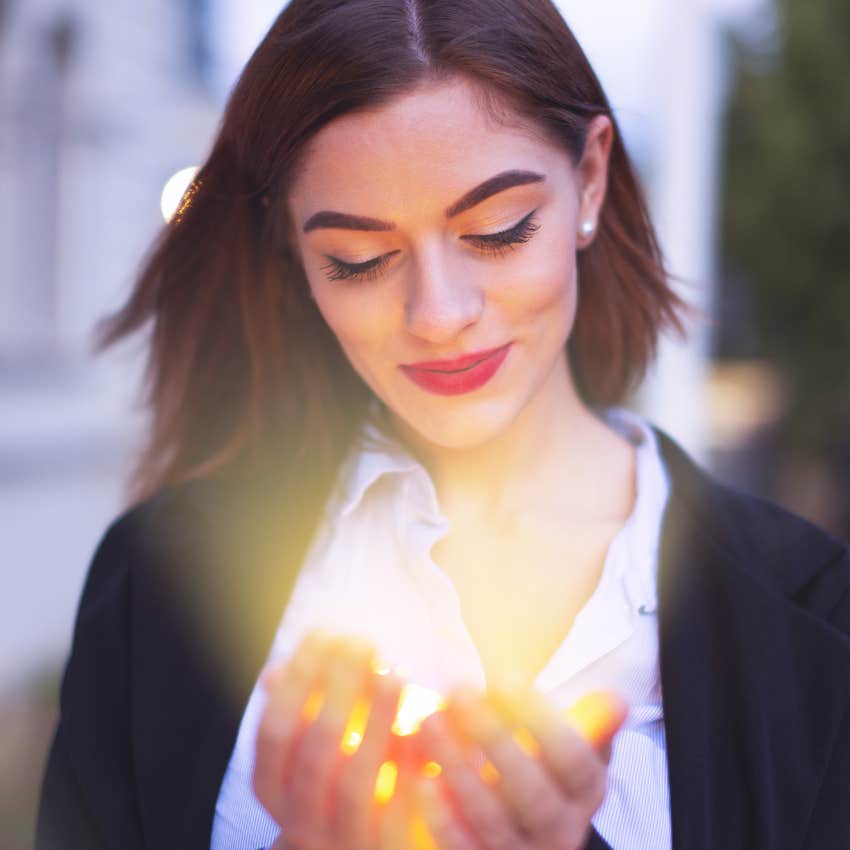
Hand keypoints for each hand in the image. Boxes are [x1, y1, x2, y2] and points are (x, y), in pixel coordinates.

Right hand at [253, 631, 417, 849]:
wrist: (367, 848)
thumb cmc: (338, 790)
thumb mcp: (310, 755)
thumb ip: (296, 716)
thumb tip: (274, 671)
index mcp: (274, 790)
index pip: (275, 731)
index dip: (297, 680)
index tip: (324, 635)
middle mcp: (299, 820)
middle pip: (315, 749)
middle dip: (338, 689)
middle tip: (363, 643)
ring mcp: (341, 842)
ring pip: (354, 780)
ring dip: (375, 720)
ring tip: (395, 673)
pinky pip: (396, 813)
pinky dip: (407, 765)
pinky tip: (421, 725)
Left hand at [412, 684, 627, 849]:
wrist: (525, 828)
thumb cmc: (542, 764)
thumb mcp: (570, 742)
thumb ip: (586, 721)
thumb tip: (616, 703)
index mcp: (586, 787)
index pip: (572, 757)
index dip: (540, 719)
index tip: (503, 678)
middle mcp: (561, 827)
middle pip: (531, 790)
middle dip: (494, 738)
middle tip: (458, 692)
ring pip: (492, 821)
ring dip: (459, 768)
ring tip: (430, 722)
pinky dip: (442, 819)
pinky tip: (422, 780)